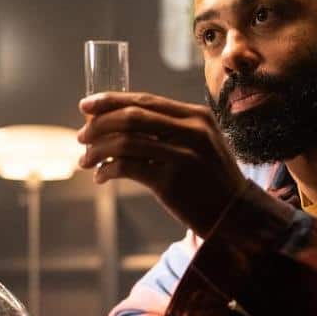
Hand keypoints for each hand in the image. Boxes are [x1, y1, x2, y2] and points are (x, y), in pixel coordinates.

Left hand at [78, 92, 246, 236]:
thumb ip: (171, 128)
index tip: (86, 105)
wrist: (235, 215)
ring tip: (86, 161)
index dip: (111, 100)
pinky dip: (107, 170)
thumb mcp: (201, 143)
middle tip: (81, 137)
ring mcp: (182, 156)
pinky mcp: (170, 182)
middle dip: (99, 125)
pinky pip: (127, 168)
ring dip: (98, 150)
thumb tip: (119, 120)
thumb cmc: (210, 179)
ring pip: (125, 142)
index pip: (145, 100)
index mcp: (196, 116)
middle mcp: (191, 131)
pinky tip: (101, 177)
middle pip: (131, 117)